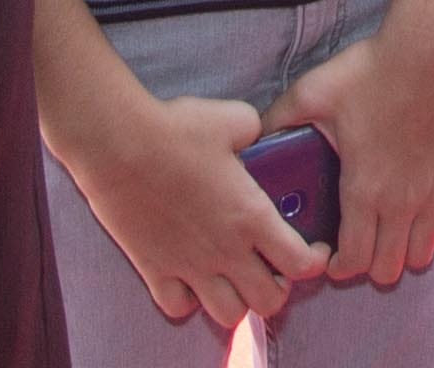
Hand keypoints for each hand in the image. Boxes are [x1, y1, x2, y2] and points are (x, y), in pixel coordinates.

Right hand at [53, 85, 313, 327]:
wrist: (118, 144)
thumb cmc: (176, 128)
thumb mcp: (233, 119)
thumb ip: (256, 132)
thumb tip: (257, 134)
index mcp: (251, 215)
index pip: (300, 263)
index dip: (314, 260)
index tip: (313, 249)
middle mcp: (226, 250)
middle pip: (269, 301)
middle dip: (278, 289)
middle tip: (272, 267)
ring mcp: (189, 266)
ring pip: (228, 315)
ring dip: (237, 301)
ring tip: (234, 278)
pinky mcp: (155, 270)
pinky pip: (178, 307)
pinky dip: (189, 300)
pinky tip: (191, 277)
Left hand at [278, 16, 433, 291]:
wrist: (429, 47)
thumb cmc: (371, 70)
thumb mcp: (312, 92)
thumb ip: (278, 119)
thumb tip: (253, 137)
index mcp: (363, 189)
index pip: (354, 260)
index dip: (340, 269)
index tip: (331, 258)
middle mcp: (401, 201)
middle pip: (388, 268)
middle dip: (369, 266)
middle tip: (359, 245)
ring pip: (422, 253)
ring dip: (405, 251)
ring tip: (391, 232)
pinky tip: (431, 213)